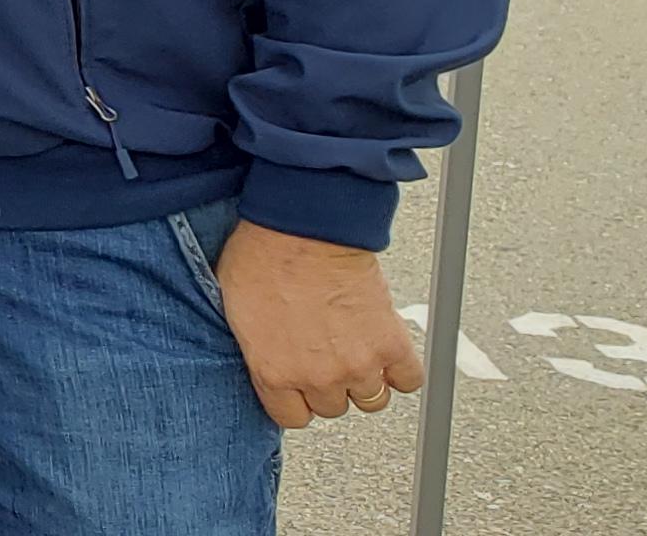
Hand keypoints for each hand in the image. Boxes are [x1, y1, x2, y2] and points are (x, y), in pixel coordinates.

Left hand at [215, 221, 424, 428]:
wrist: (303, 229)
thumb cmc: (264, 257)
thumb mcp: (236, 313)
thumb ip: (258, 350)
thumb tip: (266, 359)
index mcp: (275, 374)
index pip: (294, 418)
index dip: (298, 400)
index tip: (301, 386)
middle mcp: (318, 377)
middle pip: (334, 407)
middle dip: (331, 384)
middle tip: (327, 356)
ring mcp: (358, 364)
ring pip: (372, 398)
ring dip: (366, 378)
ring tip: (356, 351)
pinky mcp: (390, 344)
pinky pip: (409, 380)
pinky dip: (401, 370)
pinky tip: (388, 353)